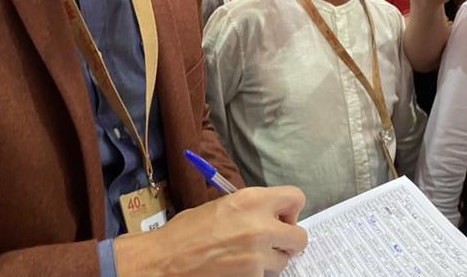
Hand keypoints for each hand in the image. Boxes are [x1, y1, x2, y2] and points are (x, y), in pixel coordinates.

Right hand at [114, 186, 307, 276]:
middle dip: (287, 241)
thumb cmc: (187, 231)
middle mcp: (262, 225)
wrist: (166, 259)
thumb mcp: (222, 206)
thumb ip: (251, 209)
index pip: (296, 198)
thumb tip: (272, 217)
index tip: (280, 219)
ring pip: (283, 261)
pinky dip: (254, 274)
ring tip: (243, 257)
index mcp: (252, 200)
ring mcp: (259, 255)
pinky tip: (234, 269)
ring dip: (269, 261)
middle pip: (300, 237)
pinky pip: (266, 276)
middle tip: (270, 243)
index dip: (290, 211)